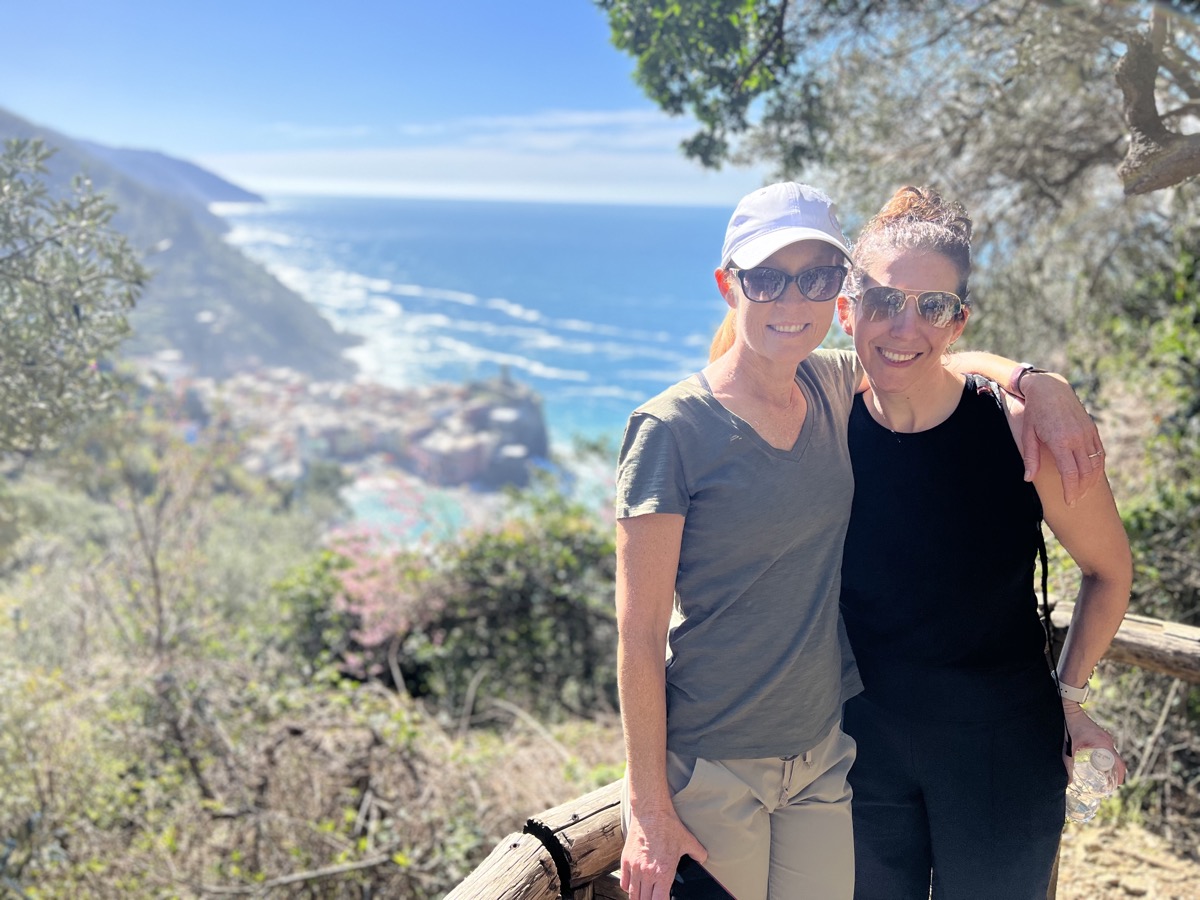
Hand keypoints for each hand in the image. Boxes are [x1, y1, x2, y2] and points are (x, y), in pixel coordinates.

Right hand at [620, 803, 707, 899]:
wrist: (650, 812)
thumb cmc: (668, 826)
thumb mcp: (688, 841)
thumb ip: (698, 854)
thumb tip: (703, 860)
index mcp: (663, 873)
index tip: (664, 899)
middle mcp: (647, 873)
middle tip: (655, 897)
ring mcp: (634, 868)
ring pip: (633, 895)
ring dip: (639, 898)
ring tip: (644, 896)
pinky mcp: (625, 860)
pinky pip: (624, 883)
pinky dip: (628, 888)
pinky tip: (634, 886)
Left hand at [1019, 372, 1104, 506]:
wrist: (1050, 388)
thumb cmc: (1034, 412)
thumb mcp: (1027, 434)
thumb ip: (1030, 458)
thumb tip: (1028, 479)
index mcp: (1060, 441)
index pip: (1070, 474)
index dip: (1071, 490)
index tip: (1069, 503)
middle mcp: (1077, 438)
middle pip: (1086, 472)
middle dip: (1081, 490)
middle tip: (1075, 501)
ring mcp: (1087, 433)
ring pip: (1096, 463)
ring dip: (1091, 481)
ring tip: (1083, 492)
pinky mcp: (1092, 429)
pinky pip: (1099, 452)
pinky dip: (1097, 467)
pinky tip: (1091, 476)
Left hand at [1062, 701, 1126, 784]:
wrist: (1069, 707)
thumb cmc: (1069, 724)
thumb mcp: (1069, 747)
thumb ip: (1067, 764)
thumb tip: (1067, 781)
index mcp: (1104, 744)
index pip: (1119, 763)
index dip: (1120, 776)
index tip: (1117, 786)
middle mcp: (1107, 740)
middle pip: (1117, 761)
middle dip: (1116, 774)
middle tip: (1109, 786)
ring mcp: (1105, 737)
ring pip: (1112, 755)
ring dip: (1111, 766)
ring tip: (1104, 778)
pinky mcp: (1100, 735)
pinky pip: (1108, 750)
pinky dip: (1107, 759)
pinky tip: (1098, 765)